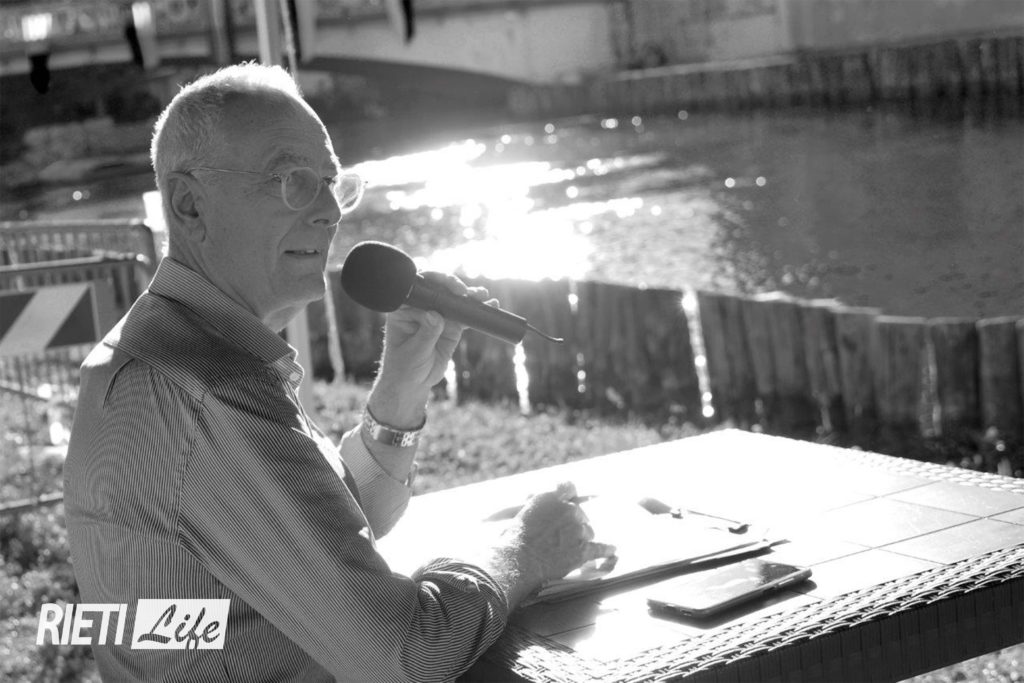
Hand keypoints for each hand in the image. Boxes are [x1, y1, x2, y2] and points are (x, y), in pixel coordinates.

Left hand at [368, 272, 490, 427]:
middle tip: (466, 293)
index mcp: (403, 309)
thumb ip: (425, 334)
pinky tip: (491, 305)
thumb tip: (435, 315)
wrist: (414, 383)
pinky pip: (465, 315)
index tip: (447, 291)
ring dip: (470, 296)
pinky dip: (477, 312)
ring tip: (482, 295)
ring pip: (454, 300)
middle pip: (438, 289)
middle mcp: (420, 307)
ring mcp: (437, 314)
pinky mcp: (451, 325)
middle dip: (454, 287)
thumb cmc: (405, 367)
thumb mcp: (414, 352)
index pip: (418, 288)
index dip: (433, 283)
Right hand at [498, 481, 616, 604]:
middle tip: (564, 533)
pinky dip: (606, 549)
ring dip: (582, 536)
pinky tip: (612, 550)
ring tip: (573, 546)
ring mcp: (578, 530)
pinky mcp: (583, 550)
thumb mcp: (522, 511)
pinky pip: (600, 548)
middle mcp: (569, 510)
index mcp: (553, 497)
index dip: (569, 494)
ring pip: (588, 530)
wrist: (519, 560)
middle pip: (579, 512)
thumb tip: (538, 499)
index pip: (568, 486)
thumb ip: (537, 504)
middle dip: (574, 521)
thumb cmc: (515, 538)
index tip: (571, 499)